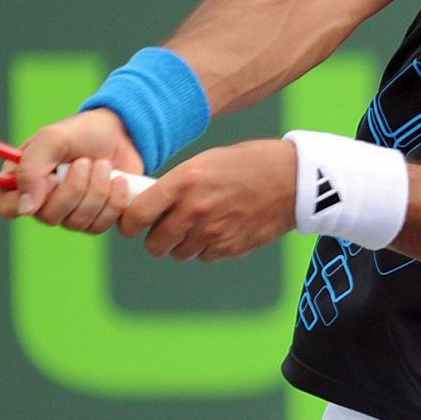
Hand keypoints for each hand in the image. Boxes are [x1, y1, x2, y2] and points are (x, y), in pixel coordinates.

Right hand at [0, 109, 144, 232]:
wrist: (121, 133)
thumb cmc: (81, 133)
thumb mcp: (52, 138)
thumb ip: (32, 168)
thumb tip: (25, 208)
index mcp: (23, 179)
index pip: (8, 208)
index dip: (26, 201)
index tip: (50, 180)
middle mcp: (43, 201)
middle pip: (49, 217)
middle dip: (74, 187)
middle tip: (84, 162)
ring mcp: (69, 214)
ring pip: (77, 223)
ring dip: (96, 190)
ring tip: (103, 165)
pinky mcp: (95, 220)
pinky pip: (100, 226)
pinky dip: (113, 201)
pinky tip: (118, 180)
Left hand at [120, 139, 296, 261]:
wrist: (291, 179)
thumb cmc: (246, 164)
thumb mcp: (204, 162)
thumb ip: (175, 185)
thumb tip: (148, 205)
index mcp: (183, 182)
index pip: (137, 215)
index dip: (129, 223)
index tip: (131, 224)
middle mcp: (194, 210)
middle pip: (154, 244)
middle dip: (156, 237)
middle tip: (165, 226)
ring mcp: (212, 232)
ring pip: (178, 253)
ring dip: (182, 244)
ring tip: (198, 224)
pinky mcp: (229, 248)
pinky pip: (203, 257)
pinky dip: (205, 248)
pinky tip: (218, 228)